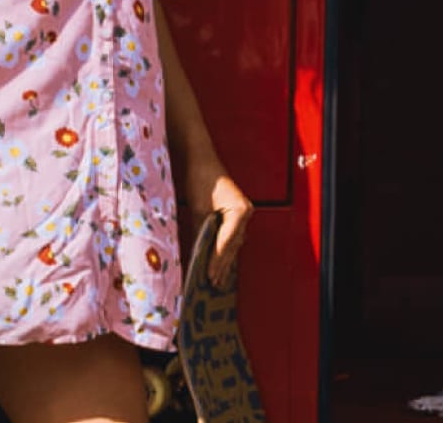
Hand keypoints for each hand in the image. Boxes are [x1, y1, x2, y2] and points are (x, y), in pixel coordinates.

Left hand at [182, 155, 251, 287]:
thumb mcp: (198, 209)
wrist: (201, 158)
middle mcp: (246, 213)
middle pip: (233, 245)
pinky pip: (232, 234)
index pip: (226, 243)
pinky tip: (219, 259)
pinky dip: (224, 247)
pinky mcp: (237, 211)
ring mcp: (244, 212)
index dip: (217, 261)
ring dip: (225, 258)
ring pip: (234, 242)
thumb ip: (200, 234)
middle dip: (222, 264)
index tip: (209, 277)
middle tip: (212, 283)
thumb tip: (196, 257)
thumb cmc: (200, 179)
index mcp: (240, 211)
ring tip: (217, 278)